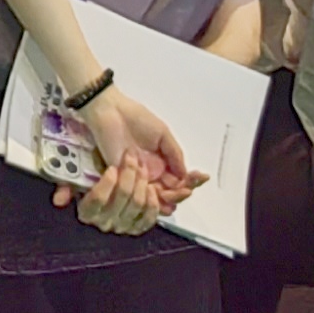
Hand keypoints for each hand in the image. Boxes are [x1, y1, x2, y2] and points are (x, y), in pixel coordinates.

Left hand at [53, 88, 196, 231]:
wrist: (111, 113)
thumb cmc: (137, 120)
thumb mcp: (163, 134)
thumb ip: (175, 154)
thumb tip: (186, 175)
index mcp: (162, 163)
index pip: (181, 180)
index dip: (192, 182)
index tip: (201, 177)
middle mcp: (152, 174)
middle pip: (171, 194)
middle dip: (181, 193)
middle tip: (186, 188)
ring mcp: (138, 178)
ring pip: (157, 199)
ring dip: (170, 197)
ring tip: (176, 189)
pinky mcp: (123, 180)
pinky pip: (139, 197)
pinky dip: (151, 198)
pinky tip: (159, 190)